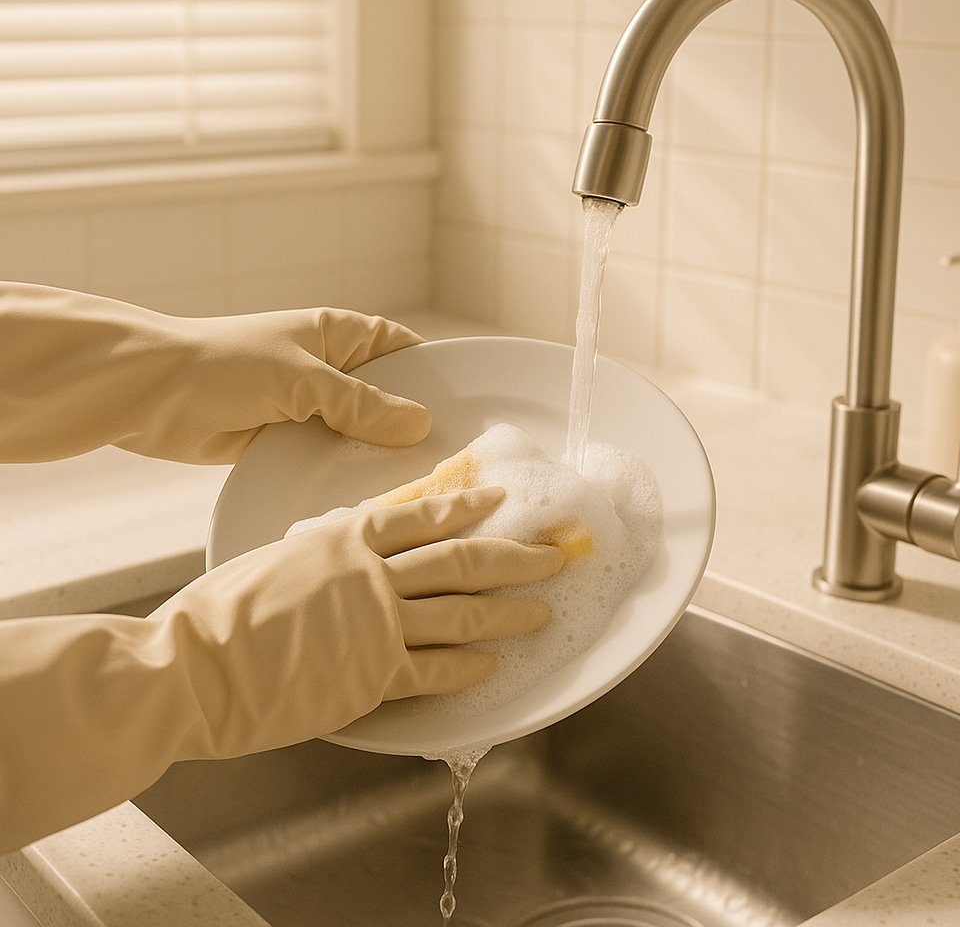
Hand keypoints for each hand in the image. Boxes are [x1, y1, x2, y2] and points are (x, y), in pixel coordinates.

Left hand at [0, 282, 430, 462]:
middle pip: (388, 399)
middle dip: (412, 427)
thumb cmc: (223, 364)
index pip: (404, 351)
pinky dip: (345, 475)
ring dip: (377, 457)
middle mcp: (331, 370)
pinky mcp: (289, 443)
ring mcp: (310, 408)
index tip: (471, 411)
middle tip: (454, 463)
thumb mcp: (302, 379)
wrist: (149, 394)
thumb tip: (420, 424)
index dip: (435, 376)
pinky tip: (372, 499)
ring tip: (421, 488)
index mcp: (340, 336)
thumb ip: (360, 404)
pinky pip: (329, 459)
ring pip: (359, 434)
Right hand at [156, 487, 563, 757]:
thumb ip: (321, 557)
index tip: (498, 500)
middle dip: (513, 557)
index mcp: (342, 537)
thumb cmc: (214, 615)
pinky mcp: (373, 674)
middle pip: (460, 559)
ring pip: (462, 612)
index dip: (465, 506)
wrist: (191, 667)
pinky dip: (468, 666)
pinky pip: (436, 669)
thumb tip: (342, 556)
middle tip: (552, 556)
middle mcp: (370, 573)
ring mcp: (376, 623)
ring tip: (542, 612)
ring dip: (508, 611)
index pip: (420, 514)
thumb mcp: (274, 562)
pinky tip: (492, 665)